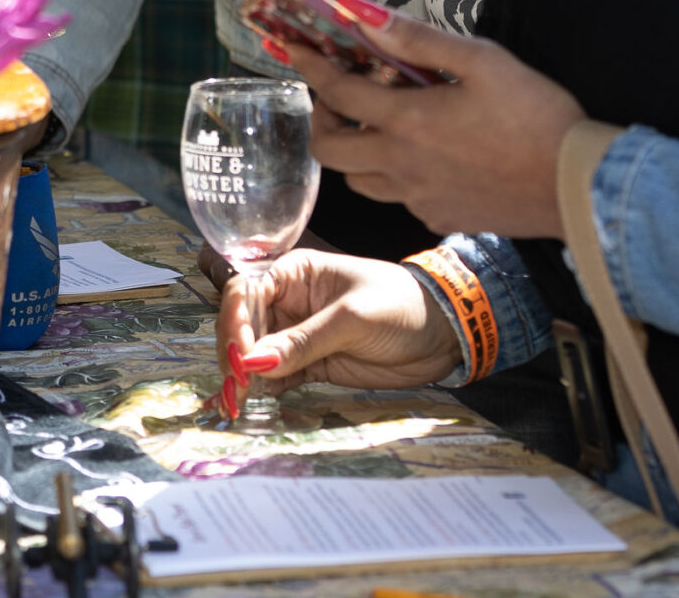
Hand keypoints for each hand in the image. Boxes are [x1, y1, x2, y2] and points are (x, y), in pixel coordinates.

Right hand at [218, 250, 458, 389]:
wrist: (443, 335)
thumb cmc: (401, 307)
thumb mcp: (351, 319)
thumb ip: (303, 341)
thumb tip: (254, 363)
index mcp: (294, 274)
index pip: (246, 292)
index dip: (235, 324)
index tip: (239, 359)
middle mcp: (289, 302)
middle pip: (244, 326)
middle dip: (235, 356)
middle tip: (236, 389)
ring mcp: (298, 335)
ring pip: (256, 355)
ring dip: (244, 378)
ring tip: (237, 403)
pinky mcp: (311, 364)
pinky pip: (277, 377)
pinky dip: (264, 390)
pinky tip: (253, 404)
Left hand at [287, 12, 585, 238]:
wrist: (576, 185)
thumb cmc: (536, 115)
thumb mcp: (482, 60)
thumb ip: (417, 39)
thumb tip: (359, 13)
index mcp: (407, 121)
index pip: (336, 92)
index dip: (309, 66)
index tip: (291, 49)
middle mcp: (401, 164)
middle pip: (327, 149)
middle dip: (321, 117)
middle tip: (338, 95)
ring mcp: (417, 197)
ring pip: (356, 180)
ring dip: (353, 151)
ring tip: (375, 125)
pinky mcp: (438, 217)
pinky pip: (396, 198)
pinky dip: (391, 176)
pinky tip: (419, 156)